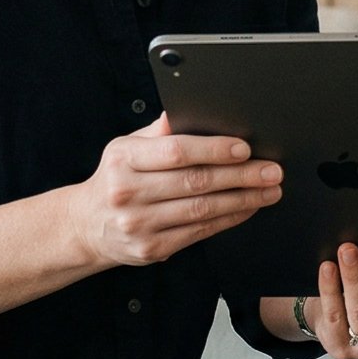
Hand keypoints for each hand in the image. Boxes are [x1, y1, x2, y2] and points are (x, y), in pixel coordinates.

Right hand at [74, 114, 282, 268]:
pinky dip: (229, 219)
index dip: (213, 149)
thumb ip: (158, 132)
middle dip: (241, 176)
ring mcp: (139, 224)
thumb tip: (187, 109)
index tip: (244, 148)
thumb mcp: (126, 147)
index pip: (175, 152)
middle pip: (195, 182)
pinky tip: (247, 208)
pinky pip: (199, 233)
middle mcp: (128, 193)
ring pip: (202, 210)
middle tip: (271, 170)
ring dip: (242, 199)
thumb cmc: (115, 179)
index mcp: (123, 159)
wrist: (86, 226)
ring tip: (269, 189)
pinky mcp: (152, 249)